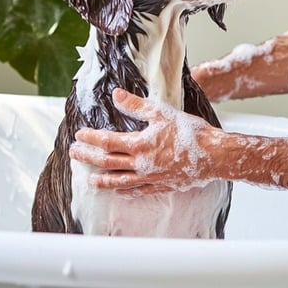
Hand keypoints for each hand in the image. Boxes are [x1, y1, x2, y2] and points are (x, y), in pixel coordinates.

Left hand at [69, 88, 218, 194]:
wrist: (212, 155)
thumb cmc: (189, 132)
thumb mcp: (161, 112)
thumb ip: (136, 105)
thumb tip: (116, 95)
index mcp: (139, 145)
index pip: (107, 142)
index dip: (91, 138)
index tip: (78, 135)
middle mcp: (141, 164)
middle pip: (107, 162)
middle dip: (88, 158)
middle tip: (74, 154)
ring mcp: (150, 178)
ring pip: (119, 181)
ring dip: (102, 180)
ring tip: (90, 180)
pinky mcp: (160, 186)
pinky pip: (138, 191)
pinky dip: (125, 191)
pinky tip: (120, 192)